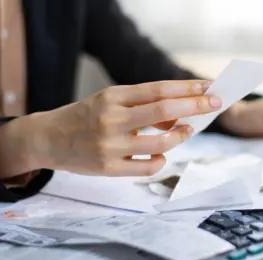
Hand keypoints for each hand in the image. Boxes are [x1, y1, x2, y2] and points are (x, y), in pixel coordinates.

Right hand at [0, 80, 220, 178]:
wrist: (46, 138)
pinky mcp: (108, 168)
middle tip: (216, 103)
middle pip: (164, 110)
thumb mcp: (109, 102)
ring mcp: (110, 145)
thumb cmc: (84, 117)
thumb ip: (142, 106)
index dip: (186, 88)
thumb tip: (180, 114)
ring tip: (188, 130)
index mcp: (112, 97)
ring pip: (160, 143)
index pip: (157, 89)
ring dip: (180, 136)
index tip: (208, 87)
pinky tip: (161, 155)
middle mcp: (111, 118)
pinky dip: (161, 160)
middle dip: (195, 105)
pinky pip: (147, 167)